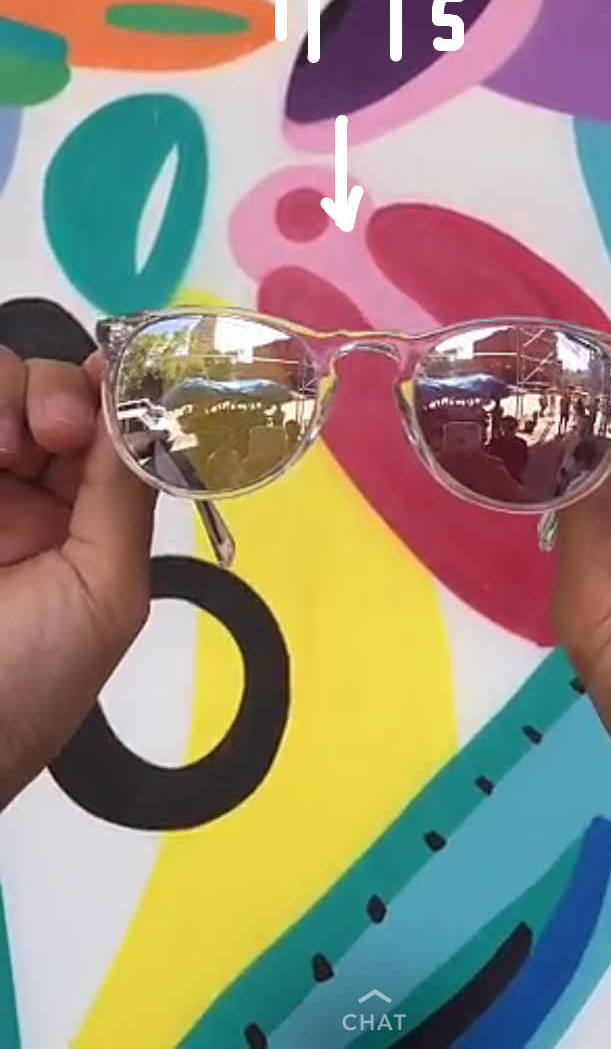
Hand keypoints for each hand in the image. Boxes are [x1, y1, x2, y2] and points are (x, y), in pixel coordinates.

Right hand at [0, 347, 155, 806]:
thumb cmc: (29, 682)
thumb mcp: (104, 592)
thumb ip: (125, 496)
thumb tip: (150, 410)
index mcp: (75, 522)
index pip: (99, 429)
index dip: (113, 393)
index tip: (121, 374)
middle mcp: (17, 494)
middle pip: (40, 395)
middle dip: (57, 392)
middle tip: (58, 431)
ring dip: (8, 395)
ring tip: (10, 449)